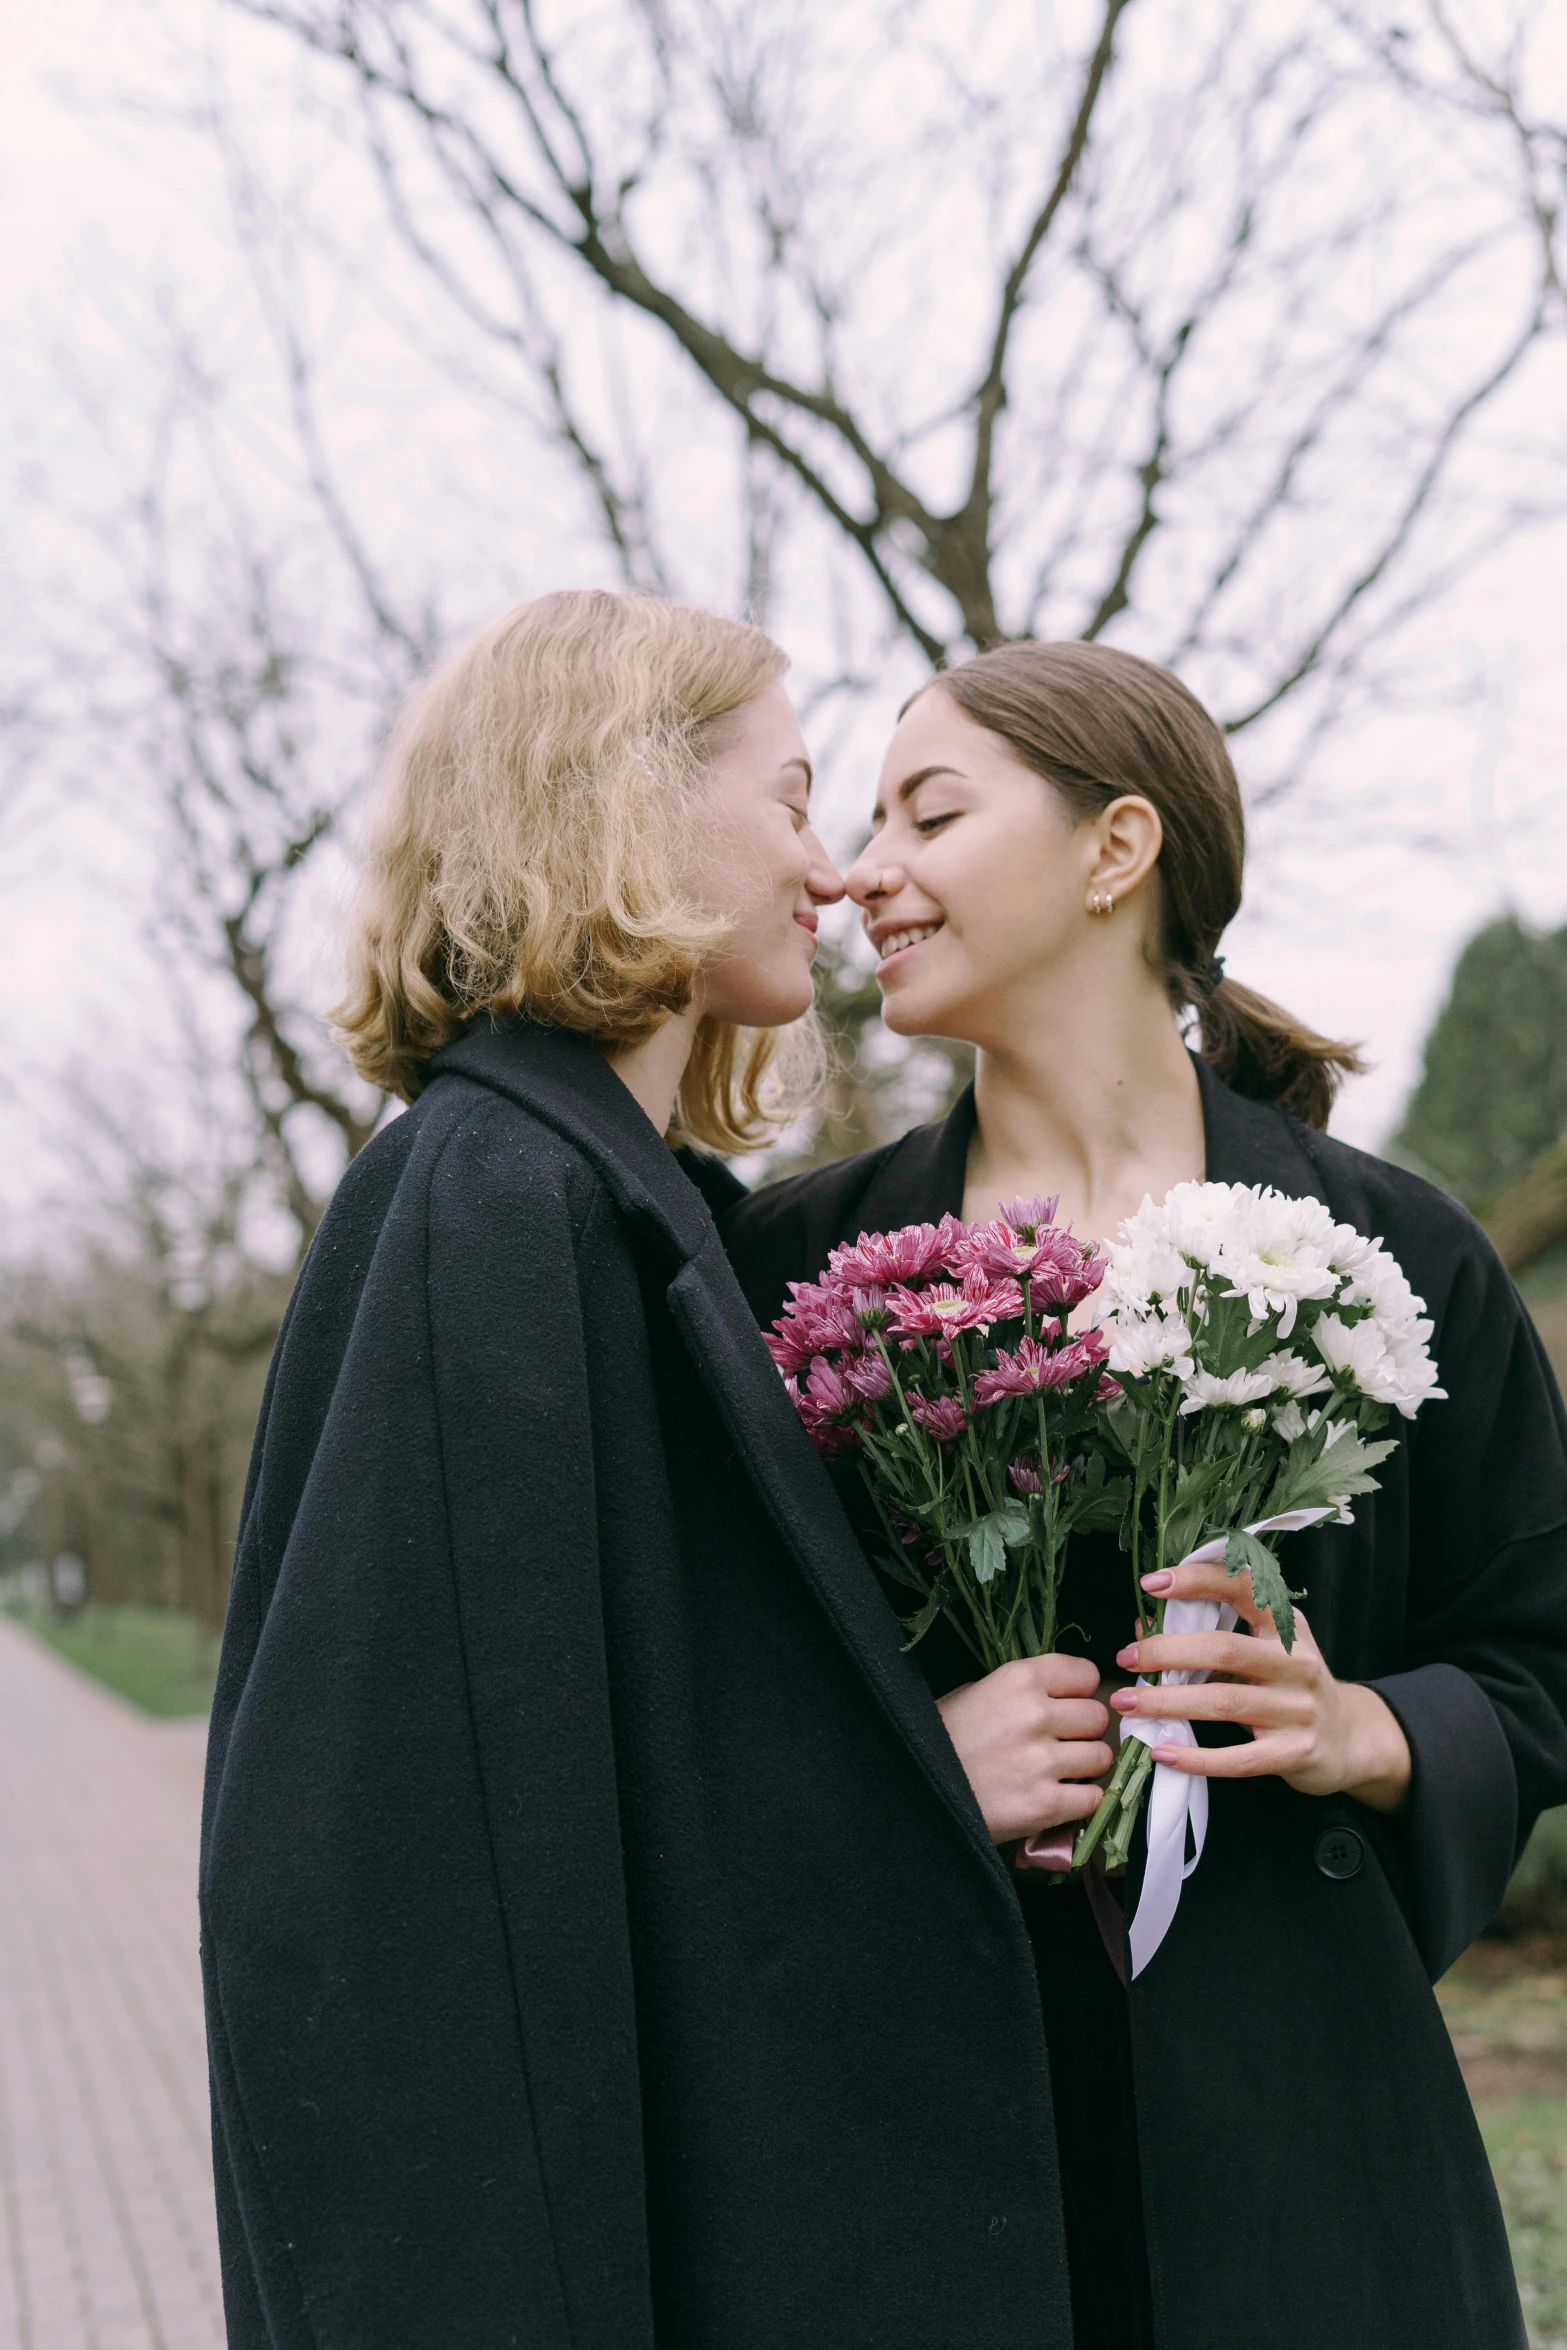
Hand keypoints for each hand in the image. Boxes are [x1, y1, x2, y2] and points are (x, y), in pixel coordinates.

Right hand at [936, 1655, 1112, 1842]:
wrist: (916, 1792)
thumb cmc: (942, 1739)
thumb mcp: (975, 1693)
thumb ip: (1022, 1691)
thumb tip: (1063, 1698)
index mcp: (1018, 1678)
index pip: (1086, 1674)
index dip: (1079, 1692)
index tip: (1068, 1705)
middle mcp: (1034, 1714)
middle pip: (1097, 1717)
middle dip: (1084, 1731)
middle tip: (1063, 1743)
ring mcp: (1042, 1761)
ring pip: (1102, 1757)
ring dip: (1086, 1767)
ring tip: (1060, 1772)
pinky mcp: (1045, 1805)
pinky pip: (1093, 1798)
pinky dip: (1081, 1801)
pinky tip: (1059, 1797)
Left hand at [1111, 1557, 1410, 1814]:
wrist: (1349, 1739)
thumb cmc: (1289, 1686)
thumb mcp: (1260, 1651)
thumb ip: (1209, 1636)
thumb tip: (1142, 1627)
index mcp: (1285, 1625)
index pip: (1243, 1588)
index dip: (1196, 1581)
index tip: (1151, 1582)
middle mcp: (1295, 1661)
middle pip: (1223, 1649)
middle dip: (1166, 1652)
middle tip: (1126, 1658)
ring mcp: (1298, 1708)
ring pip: (1223, 1702)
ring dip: (1168, 1702)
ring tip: (1128, 1703)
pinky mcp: (1296, 1751)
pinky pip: (1239, 1757)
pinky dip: (1197, 1756)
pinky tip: (1163, 1751)